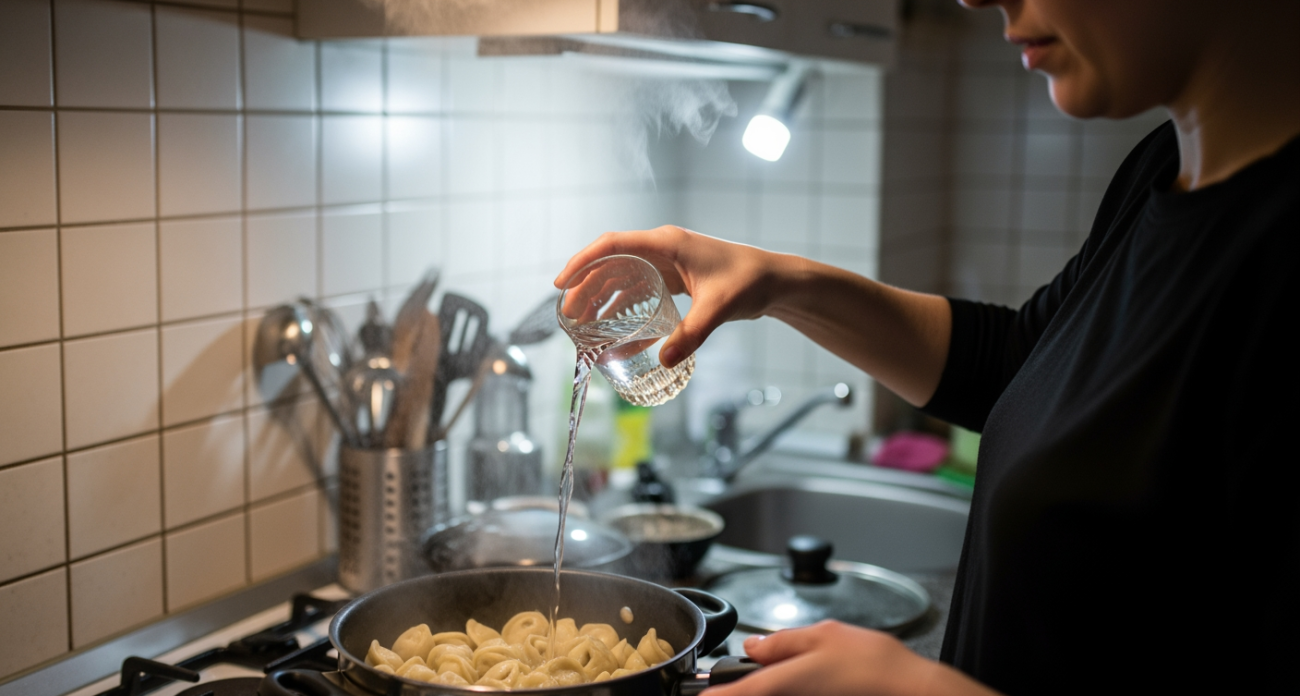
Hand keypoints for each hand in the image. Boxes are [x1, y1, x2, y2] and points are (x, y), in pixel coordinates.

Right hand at [554, 226, 800, 367]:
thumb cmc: (749, 281)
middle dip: (586, 287)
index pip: (613, 244)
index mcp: (667, 243)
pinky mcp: (674, 280)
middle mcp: (662, 249)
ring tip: (582, 325)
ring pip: (622, 278)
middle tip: (568, 315)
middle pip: (611, 263)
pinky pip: (639, 291)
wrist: (775, 281)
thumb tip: (664, 362)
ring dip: (601, 299)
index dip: (583, 262)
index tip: (562, 283)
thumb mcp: (718, 308)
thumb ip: (692, 334)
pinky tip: (615, 332)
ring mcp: (667, 264)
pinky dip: (624, 308)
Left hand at [703, 622, 999, 695]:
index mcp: (782, 680)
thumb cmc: (874, 664)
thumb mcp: (823, 635)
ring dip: (760, 688)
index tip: (695, 694)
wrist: (911, 690)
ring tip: (756, 679)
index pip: (735, 692)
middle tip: (726, 681)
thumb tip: (754, 645)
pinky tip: (797, 680)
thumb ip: (783, 641)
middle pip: (754, 694)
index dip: (712, 695)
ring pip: (773, 694)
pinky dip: (785, 688)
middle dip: (739, 687)